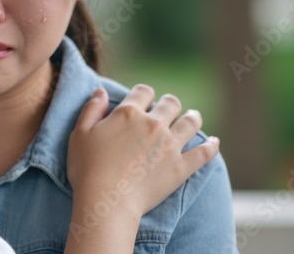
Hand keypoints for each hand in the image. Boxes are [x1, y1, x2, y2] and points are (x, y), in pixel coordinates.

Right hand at [67, 85, 218, 222]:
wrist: (106, 201)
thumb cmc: (87, 168)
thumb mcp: (79, 134)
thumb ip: (92, 109)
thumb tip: (101, 91)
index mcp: (128, 113)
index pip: (144, 91)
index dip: (143, 94)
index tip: (143, 101)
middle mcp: (153, 124)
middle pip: (171, 103)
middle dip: (169, 104)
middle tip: (169, 110)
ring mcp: (170, 145)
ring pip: (191, 122)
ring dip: (192, 117)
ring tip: (192, 118)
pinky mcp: (182, 167)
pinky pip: (205, 152)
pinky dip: (211, 145)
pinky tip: (213, 142)